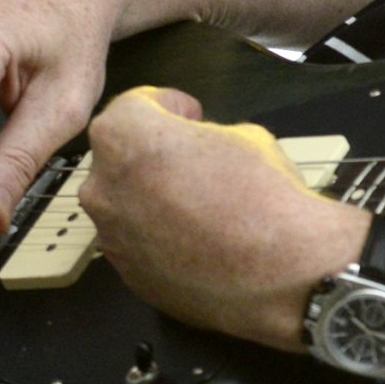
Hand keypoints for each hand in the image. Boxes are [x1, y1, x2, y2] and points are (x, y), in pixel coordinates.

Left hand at [78, 87, 366, 345]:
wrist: (280, 271)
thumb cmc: (261, 192)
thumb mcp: (243, 135)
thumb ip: (201, 138)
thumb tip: (197, 154)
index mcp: (125, 138)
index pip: (133, 106)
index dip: (169, 105)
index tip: (192, 115)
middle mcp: (104, 187)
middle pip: (120, 159)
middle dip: (152, 155)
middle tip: (194, 162)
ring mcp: (112, 238)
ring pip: (125, 206)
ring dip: (153, 199)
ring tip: (199, 208)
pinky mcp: (130, 278)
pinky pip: (139, 245)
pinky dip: (161, 239)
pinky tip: (201, 242)